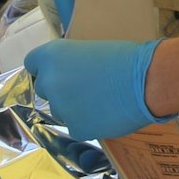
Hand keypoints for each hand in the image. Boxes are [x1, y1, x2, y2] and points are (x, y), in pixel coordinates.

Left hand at [25, 36, 158, 143]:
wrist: (146, 81)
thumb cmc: (125, 58)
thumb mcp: (90, 50)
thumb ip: (72, 63)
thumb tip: (71, 74)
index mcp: (52, 56)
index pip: (32, 63)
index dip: (46, 68)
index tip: (58, 71)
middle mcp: (50, 82)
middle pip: (44, 89)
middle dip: (59, 89)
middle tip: (82, 88)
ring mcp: (61, 108)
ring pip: (59, 111)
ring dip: (72, 108)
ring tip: (99, 102)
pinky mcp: (76, 128)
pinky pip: (76, 127)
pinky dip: (88, 123)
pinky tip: (105, 115)